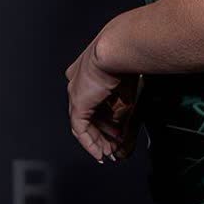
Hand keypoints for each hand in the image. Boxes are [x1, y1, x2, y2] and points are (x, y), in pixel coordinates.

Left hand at [65, 39, 140, 163]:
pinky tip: (98, 153)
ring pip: (85, 124)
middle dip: (102, 135)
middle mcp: (78, 83)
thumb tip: (127, 124)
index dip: (105, 120)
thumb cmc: (126, 61)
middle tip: (113, 149)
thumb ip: (125, 108)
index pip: (94, 103)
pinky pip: (81, 129)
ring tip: (109, 152)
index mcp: (88, 74)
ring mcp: (76, 93)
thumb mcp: (127, 90)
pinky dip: (90, 143)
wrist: (117, 51)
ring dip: (98, 141)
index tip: (116, 133)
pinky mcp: (77, 103)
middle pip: (89, 116)